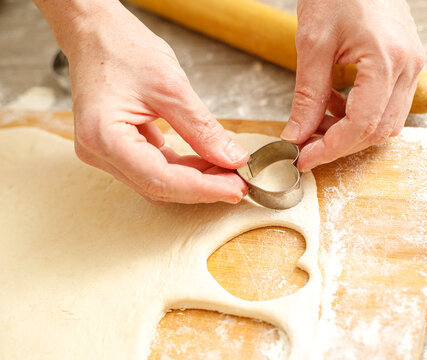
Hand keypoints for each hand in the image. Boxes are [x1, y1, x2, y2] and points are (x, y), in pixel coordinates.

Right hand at [62, 3, 248, 203]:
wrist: (97, 32)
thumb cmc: (123, 48)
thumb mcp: (172, 86)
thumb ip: (202, 128)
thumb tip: (232, 158)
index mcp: (103, 137)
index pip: (160, 180)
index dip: (203, 189)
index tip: (236, 188)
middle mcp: (98, 152)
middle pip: (159, 187)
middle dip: (202, 187)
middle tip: (239, 181)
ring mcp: (105, 153)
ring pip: (158, 182)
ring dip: (195, 180)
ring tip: (228, 171)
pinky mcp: (117, 149)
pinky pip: (154, 169)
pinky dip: (183, 169)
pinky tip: (208, 162)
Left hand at [281, 0, 424, 170]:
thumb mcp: (312, 44)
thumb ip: (307, 95)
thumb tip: (297, 135)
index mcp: (387, 60)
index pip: (361, 125)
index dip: (331, 149)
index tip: (303, 158)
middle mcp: (408, 67)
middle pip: (378, 130)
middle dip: (340, 144)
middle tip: (307, 146)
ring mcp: (411, 64)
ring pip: (387, 122)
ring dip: (352, 131)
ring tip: (318, 122)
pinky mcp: (406, 62)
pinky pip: (389, 103)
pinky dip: (361, 114)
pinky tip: (335, 104)